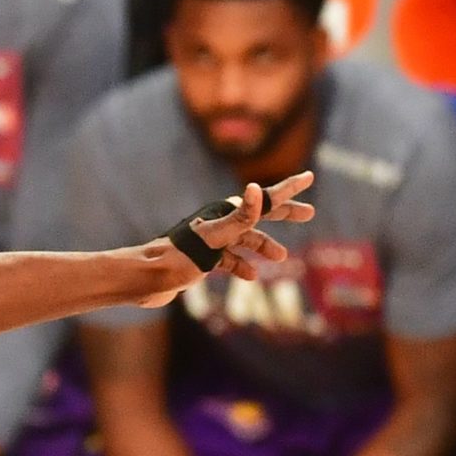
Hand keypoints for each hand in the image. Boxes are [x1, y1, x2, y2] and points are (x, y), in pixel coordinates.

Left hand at [136, 177, 316, 306]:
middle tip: (309, 214)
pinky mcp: (200, 259)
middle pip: (258, 215)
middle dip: (284, 213)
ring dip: (263, 246)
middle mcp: (218, 223)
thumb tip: (255, 188)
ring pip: (245, 239)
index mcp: (224, 214)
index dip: (288, 189)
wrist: (146, 278)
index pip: (264, 199)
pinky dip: (241, 265)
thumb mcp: (214, 236)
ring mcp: (210, 241)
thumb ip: (239, 216)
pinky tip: (251, 276)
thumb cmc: (179, 256)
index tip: (309, 176)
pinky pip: (227, 260)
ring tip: (281, 258)